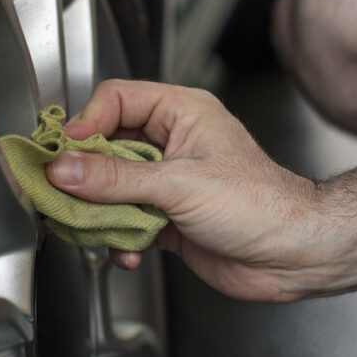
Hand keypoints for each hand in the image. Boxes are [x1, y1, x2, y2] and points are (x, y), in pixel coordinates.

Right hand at [45, 79, 322, 301]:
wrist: (294, 255)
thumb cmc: (261, 205)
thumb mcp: (179, 186)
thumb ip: (116, 180)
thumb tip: (67, 170)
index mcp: (181, 114)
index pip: (116, 101)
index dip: (86, 125)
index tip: (65, 154)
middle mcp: (173, 144)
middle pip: (106, 148)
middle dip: (85, 176)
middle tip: (63, 193)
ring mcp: (169, 183)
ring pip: (112, 190)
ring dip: (100, 213)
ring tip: (95, 227)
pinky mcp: (168, 219)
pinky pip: (126, 222)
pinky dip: (120, 239)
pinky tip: (129, 251)